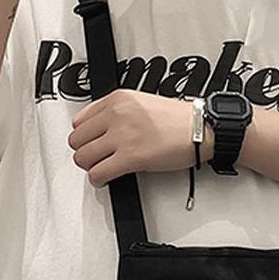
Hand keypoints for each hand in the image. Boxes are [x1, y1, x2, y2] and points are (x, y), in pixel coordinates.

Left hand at [68, 89, 212, 187]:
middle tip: (96, 157)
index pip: (80, 120)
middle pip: (77, 139)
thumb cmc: (180, 119)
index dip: (85, 135)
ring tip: (102, 167)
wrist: (201, 129)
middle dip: (85, 151)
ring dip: (90, 166)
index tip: (92, 142)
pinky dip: (98, 180)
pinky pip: (98, 173)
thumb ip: (119, 111)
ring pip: (82, 157)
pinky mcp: (130, 157)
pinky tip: (105, 179)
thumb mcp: (143, 102)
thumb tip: (102, 128)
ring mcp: (122, 136)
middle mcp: (117, 115)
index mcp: (118, 99)